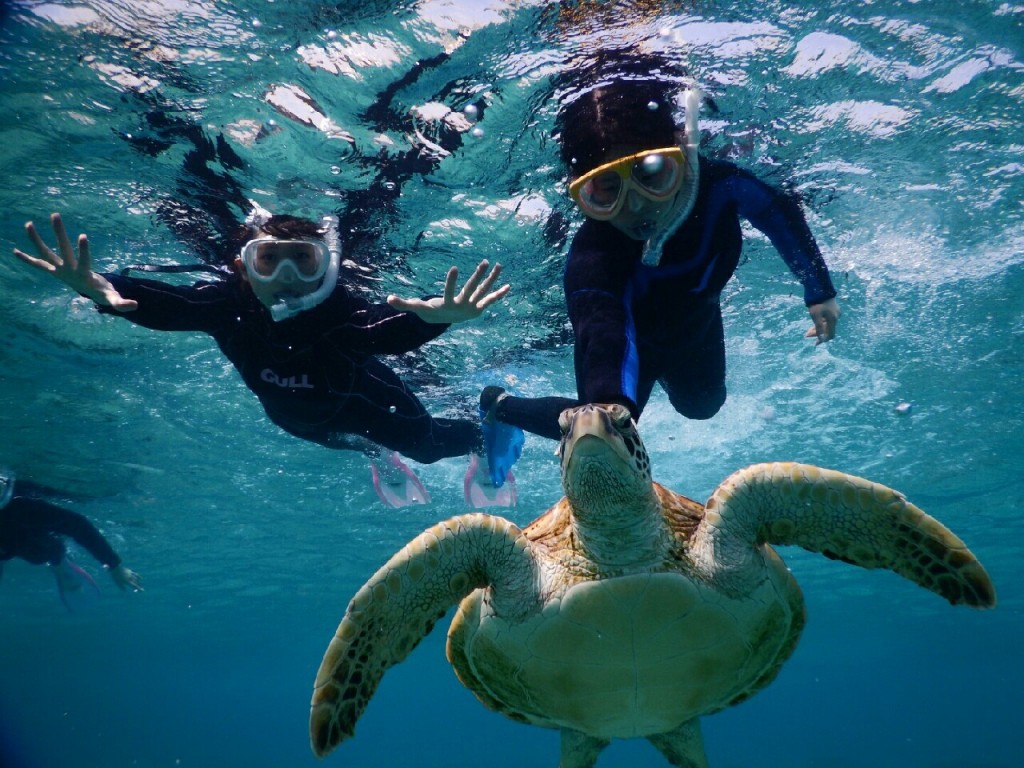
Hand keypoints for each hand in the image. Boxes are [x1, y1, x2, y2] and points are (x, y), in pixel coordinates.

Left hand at [12, 212, 136, 310]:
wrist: (87, 295)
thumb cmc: (102, 293)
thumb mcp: (112, 298)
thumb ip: (121, 303)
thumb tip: (134, 306)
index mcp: (83, 275)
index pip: (83, 260)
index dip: (84, 250)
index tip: (83, 235)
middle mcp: (68, 271)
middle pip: (62, 250)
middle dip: (59, 233)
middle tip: (55, 215)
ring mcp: (59, 270)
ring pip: (45, 253)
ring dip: (36, 240)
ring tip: (28, 224)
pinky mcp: (53, 270)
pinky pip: (38, 264)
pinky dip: (26, 259)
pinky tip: (14, 252)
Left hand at [110, 564, 143, 591]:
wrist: (116, 568)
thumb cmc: (116, 577)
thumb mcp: (117, 583)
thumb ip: (121, 587)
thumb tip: (125, 590)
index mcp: (127, 581)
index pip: (135, 586)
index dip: (139, 588)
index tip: (142, 590)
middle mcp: (130, 578)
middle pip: (136, 583)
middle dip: (139, 586)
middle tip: (140, 589)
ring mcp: (131, 574)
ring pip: (136, 579)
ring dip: (138, 582)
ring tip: (140, 584)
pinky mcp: (130, 571)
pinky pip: (136, 575)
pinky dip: (139, 577)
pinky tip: (140, 578)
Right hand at [386, 259, 509, 324]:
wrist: (446, 322)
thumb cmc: (431, 311)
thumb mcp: (418, 308)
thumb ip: (404, 303)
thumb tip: (388, 298)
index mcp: (448, 304)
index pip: (450, 291)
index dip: (452, 281)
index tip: (455, 267)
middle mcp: (463, 305)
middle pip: (472, 288)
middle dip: (478, 275)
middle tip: (485, 262)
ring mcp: (473, 306)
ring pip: (484, 291)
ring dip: (492, 279)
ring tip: (499, 265)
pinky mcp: (479, 307)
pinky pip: (491, 299)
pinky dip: (499, 293)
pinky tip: (508, 286)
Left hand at [805, 298, 839, 344]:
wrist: (820, 288)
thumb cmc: (816, 302)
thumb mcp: (815, 315)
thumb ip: (818, 327)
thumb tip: (821, 338)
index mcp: (833, 319)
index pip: (830, 334)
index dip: (823, 340)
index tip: (815, 344)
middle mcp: (836, 317)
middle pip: (828, 330)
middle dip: (818, 333)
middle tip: (807, 334)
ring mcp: (835, 312)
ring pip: (827, 324)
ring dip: (818, 328)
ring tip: (809, 329)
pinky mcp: (833, 308)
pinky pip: (827, 319)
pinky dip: (821, 322)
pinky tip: (814, 321)